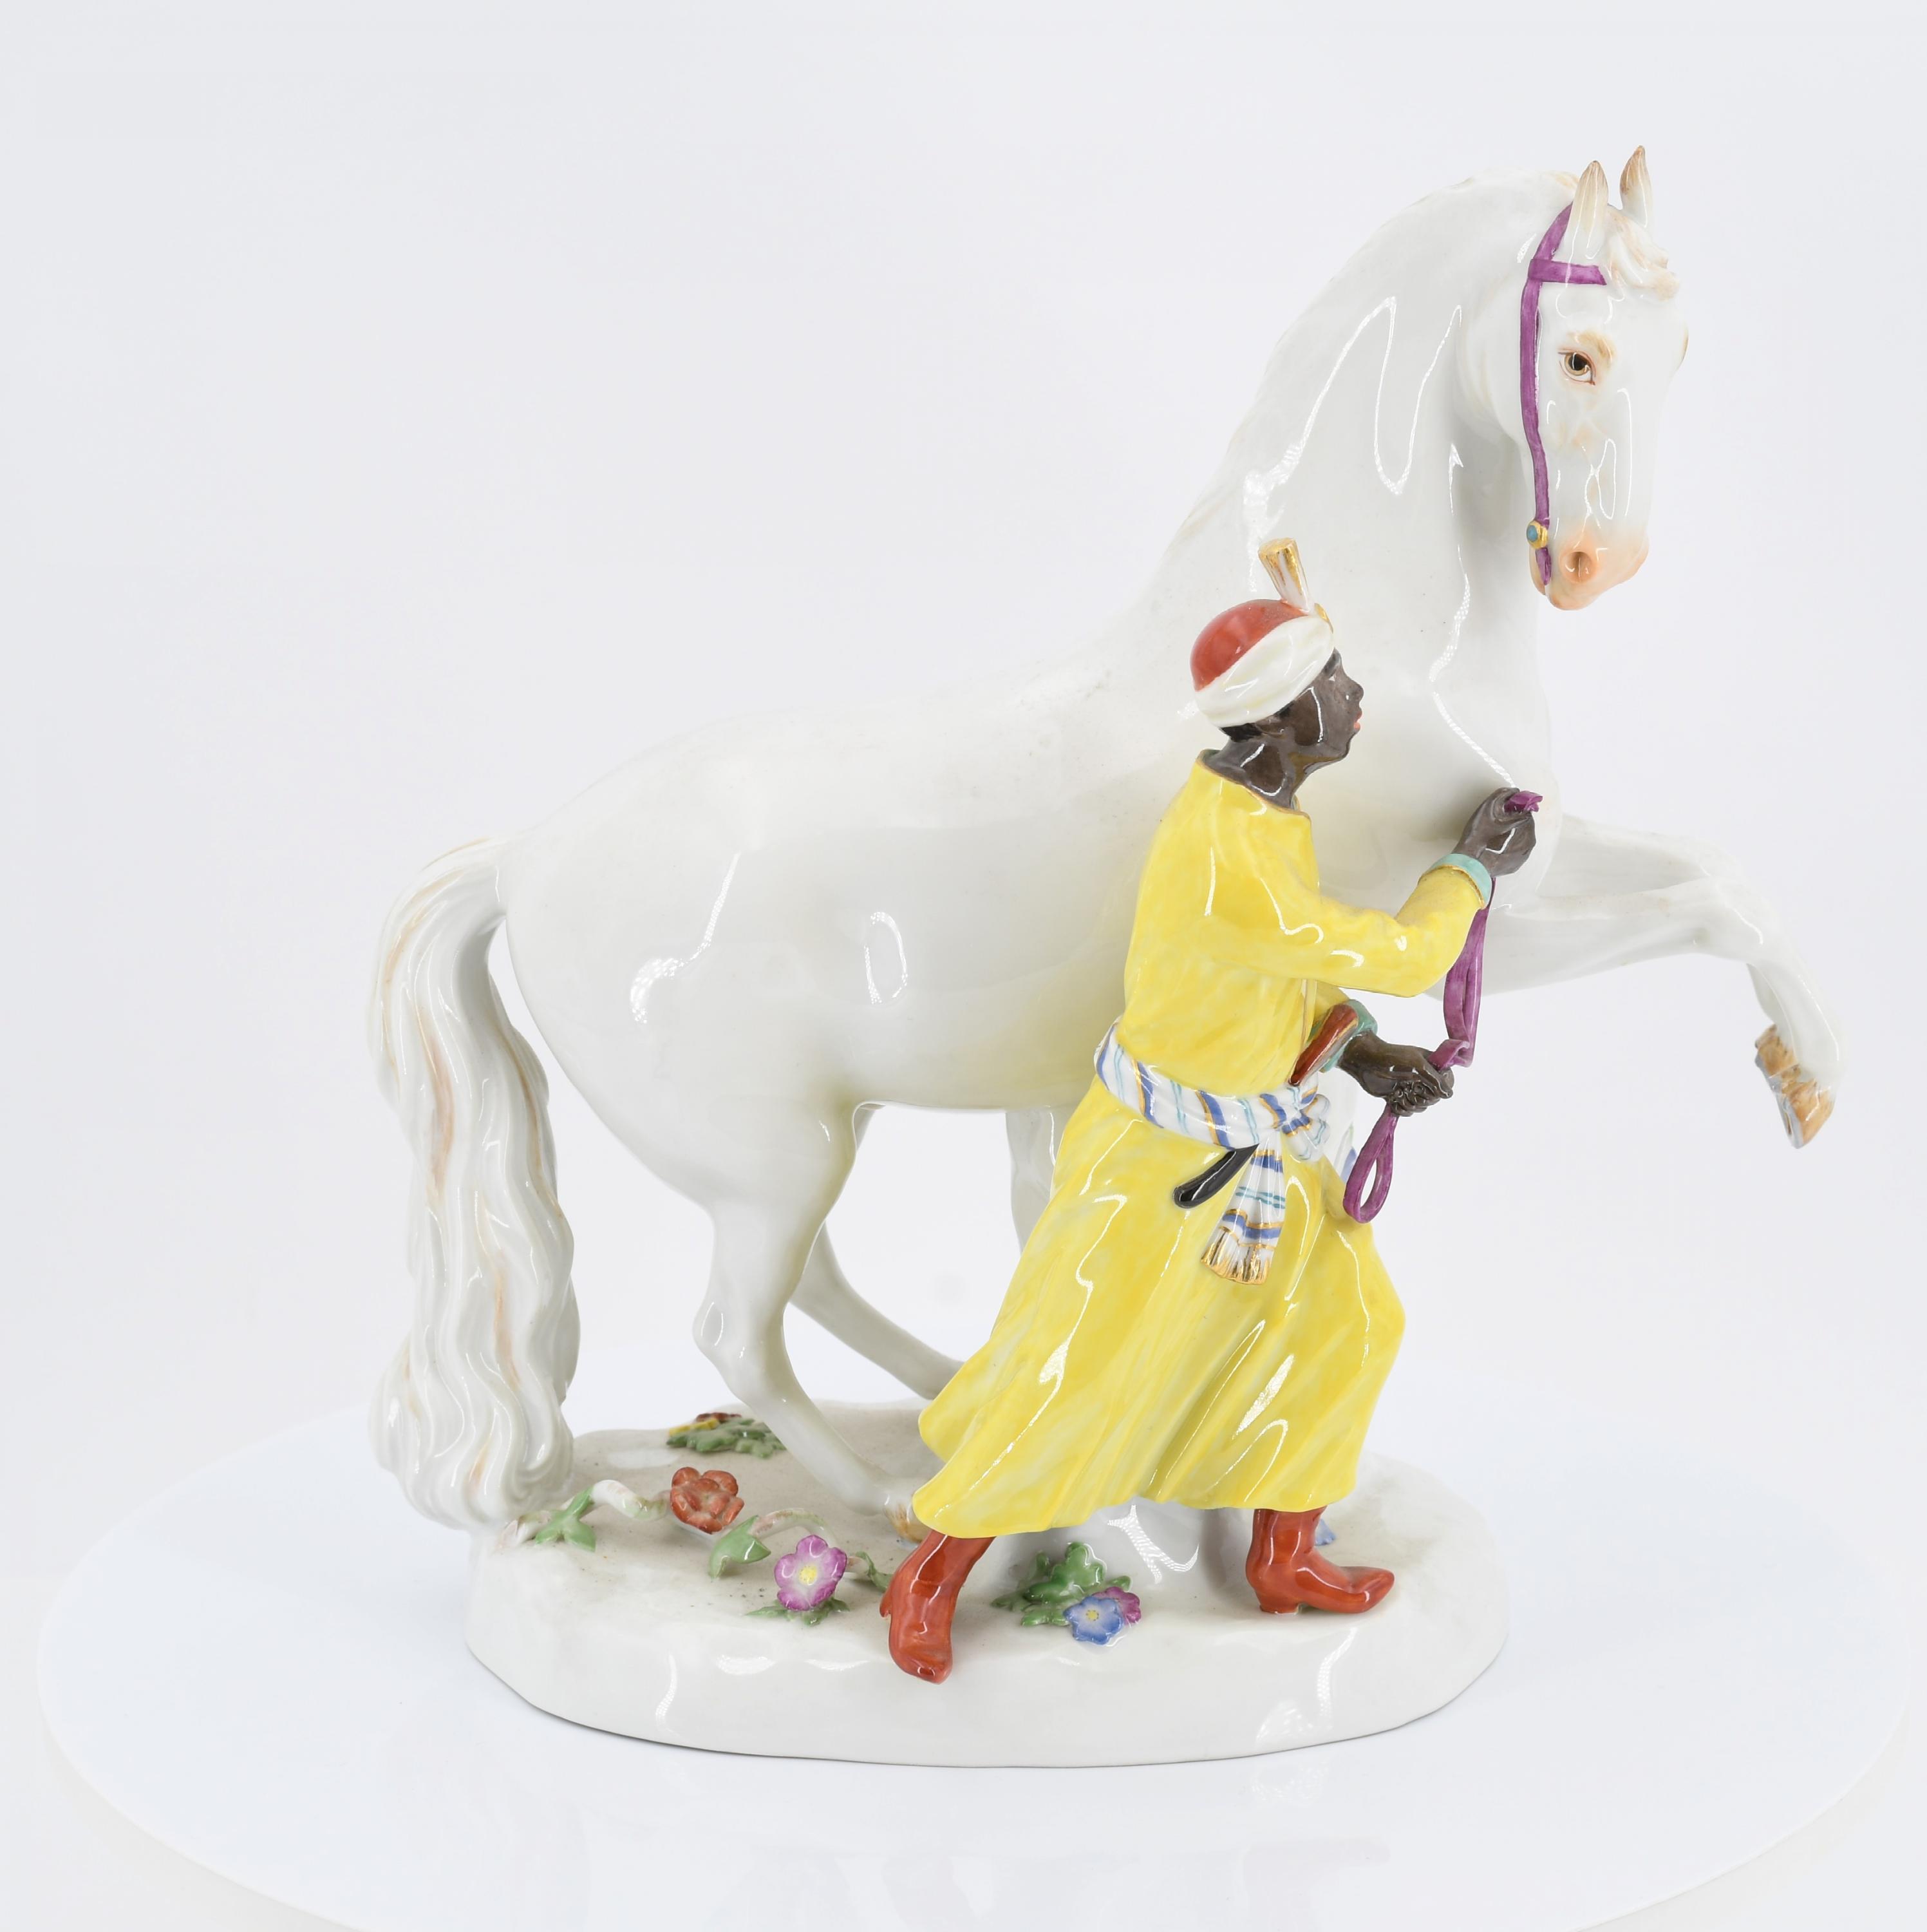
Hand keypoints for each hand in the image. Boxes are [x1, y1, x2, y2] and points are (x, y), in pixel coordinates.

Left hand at [1339, 1036, 1453, 1115]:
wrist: (1365, 1061)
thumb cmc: (1392, 1056)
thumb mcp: (1417, 1063)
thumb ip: (1435, 1079)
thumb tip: (1449, 1095)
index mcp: (1431, 1067)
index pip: (1447, 1083)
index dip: (1440, 1089)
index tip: (1428, 1085)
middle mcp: (1422, 1079)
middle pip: (1434, 1099)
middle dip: (1421, 1097)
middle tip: (1410, 1087)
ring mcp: (1410, 1088)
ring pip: (1421, 1107)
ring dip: (1409, 1103)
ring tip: (1399, 1092)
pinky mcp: (1399, 1097)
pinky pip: (1407, 1111)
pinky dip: (1401, 1108)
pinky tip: (1393, 1099)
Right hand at [1454, 787, 1537, 877]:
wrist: (1469, 863)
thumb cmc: (1479, 835)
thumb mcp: (1487, 808)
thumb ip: (1501, 794)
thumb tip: (1513, 790)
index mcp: (1527, 827)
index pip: (1525, 812)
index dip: (1514, 809)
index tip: (1504, 810)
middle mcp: (1529, 843)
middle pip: (1523, 827)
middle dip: (1514, 824)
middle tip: (1497, 823)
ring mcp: (1522, 857)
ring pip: (1519, 841)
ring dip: (1510, 836)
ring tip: (1495, 836)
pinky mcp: (1514, 867)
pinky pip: (1513, 854)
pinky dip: (1507, 849)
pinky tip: (1495, 848)